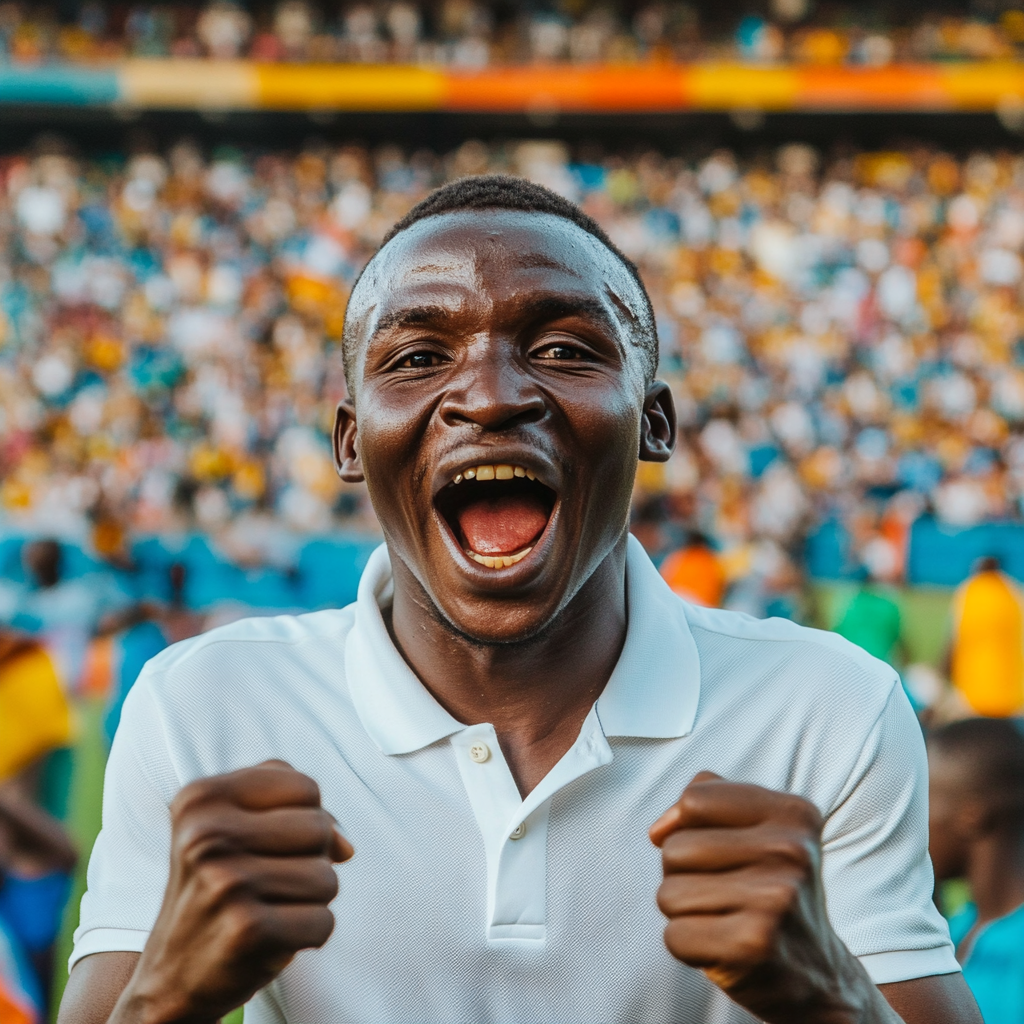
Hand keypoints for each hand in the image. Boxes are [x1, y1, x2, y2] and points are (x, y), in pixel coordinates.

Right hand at [112, 761, 351, 1023]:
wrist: (170, 977)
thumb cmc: (215, 890)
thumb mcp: (233, 827)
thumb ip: (294, 809)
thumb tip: (345, 846)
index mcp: (200, 799)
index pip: (304, 787)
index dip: (305, 816)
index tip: (271, 842)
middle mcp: (206, 836)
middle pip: (319, 827)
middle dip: (309, 858)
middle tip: (266, 882)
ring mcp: (225, 883)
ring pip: (326, 876)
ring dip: (308, 900)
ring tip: (266, 909)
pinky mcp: (246, 929)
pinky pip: (323, 922)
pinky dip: (307, 935)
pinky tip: (269, 938)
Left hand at [650, 773, 898, 1023]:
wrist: (819, 977)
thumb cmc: (769, 892)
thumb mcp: (757, 831)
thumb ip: (705, 803)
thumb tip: (658, 832)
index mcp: (793, 815)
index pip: (694, 800)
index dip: (686, 828)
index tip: (714, 853)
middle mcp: (791, 852)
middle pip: (674, 848)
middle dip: (683, 876)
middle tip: (725, 896)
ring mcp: (776, 899)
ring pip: (669, 893)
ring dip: (685, 914)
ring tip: (726, 921)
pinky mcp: (754, 945)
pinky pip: (674, 936)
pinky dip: (689, 947)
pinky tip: (726, 949)